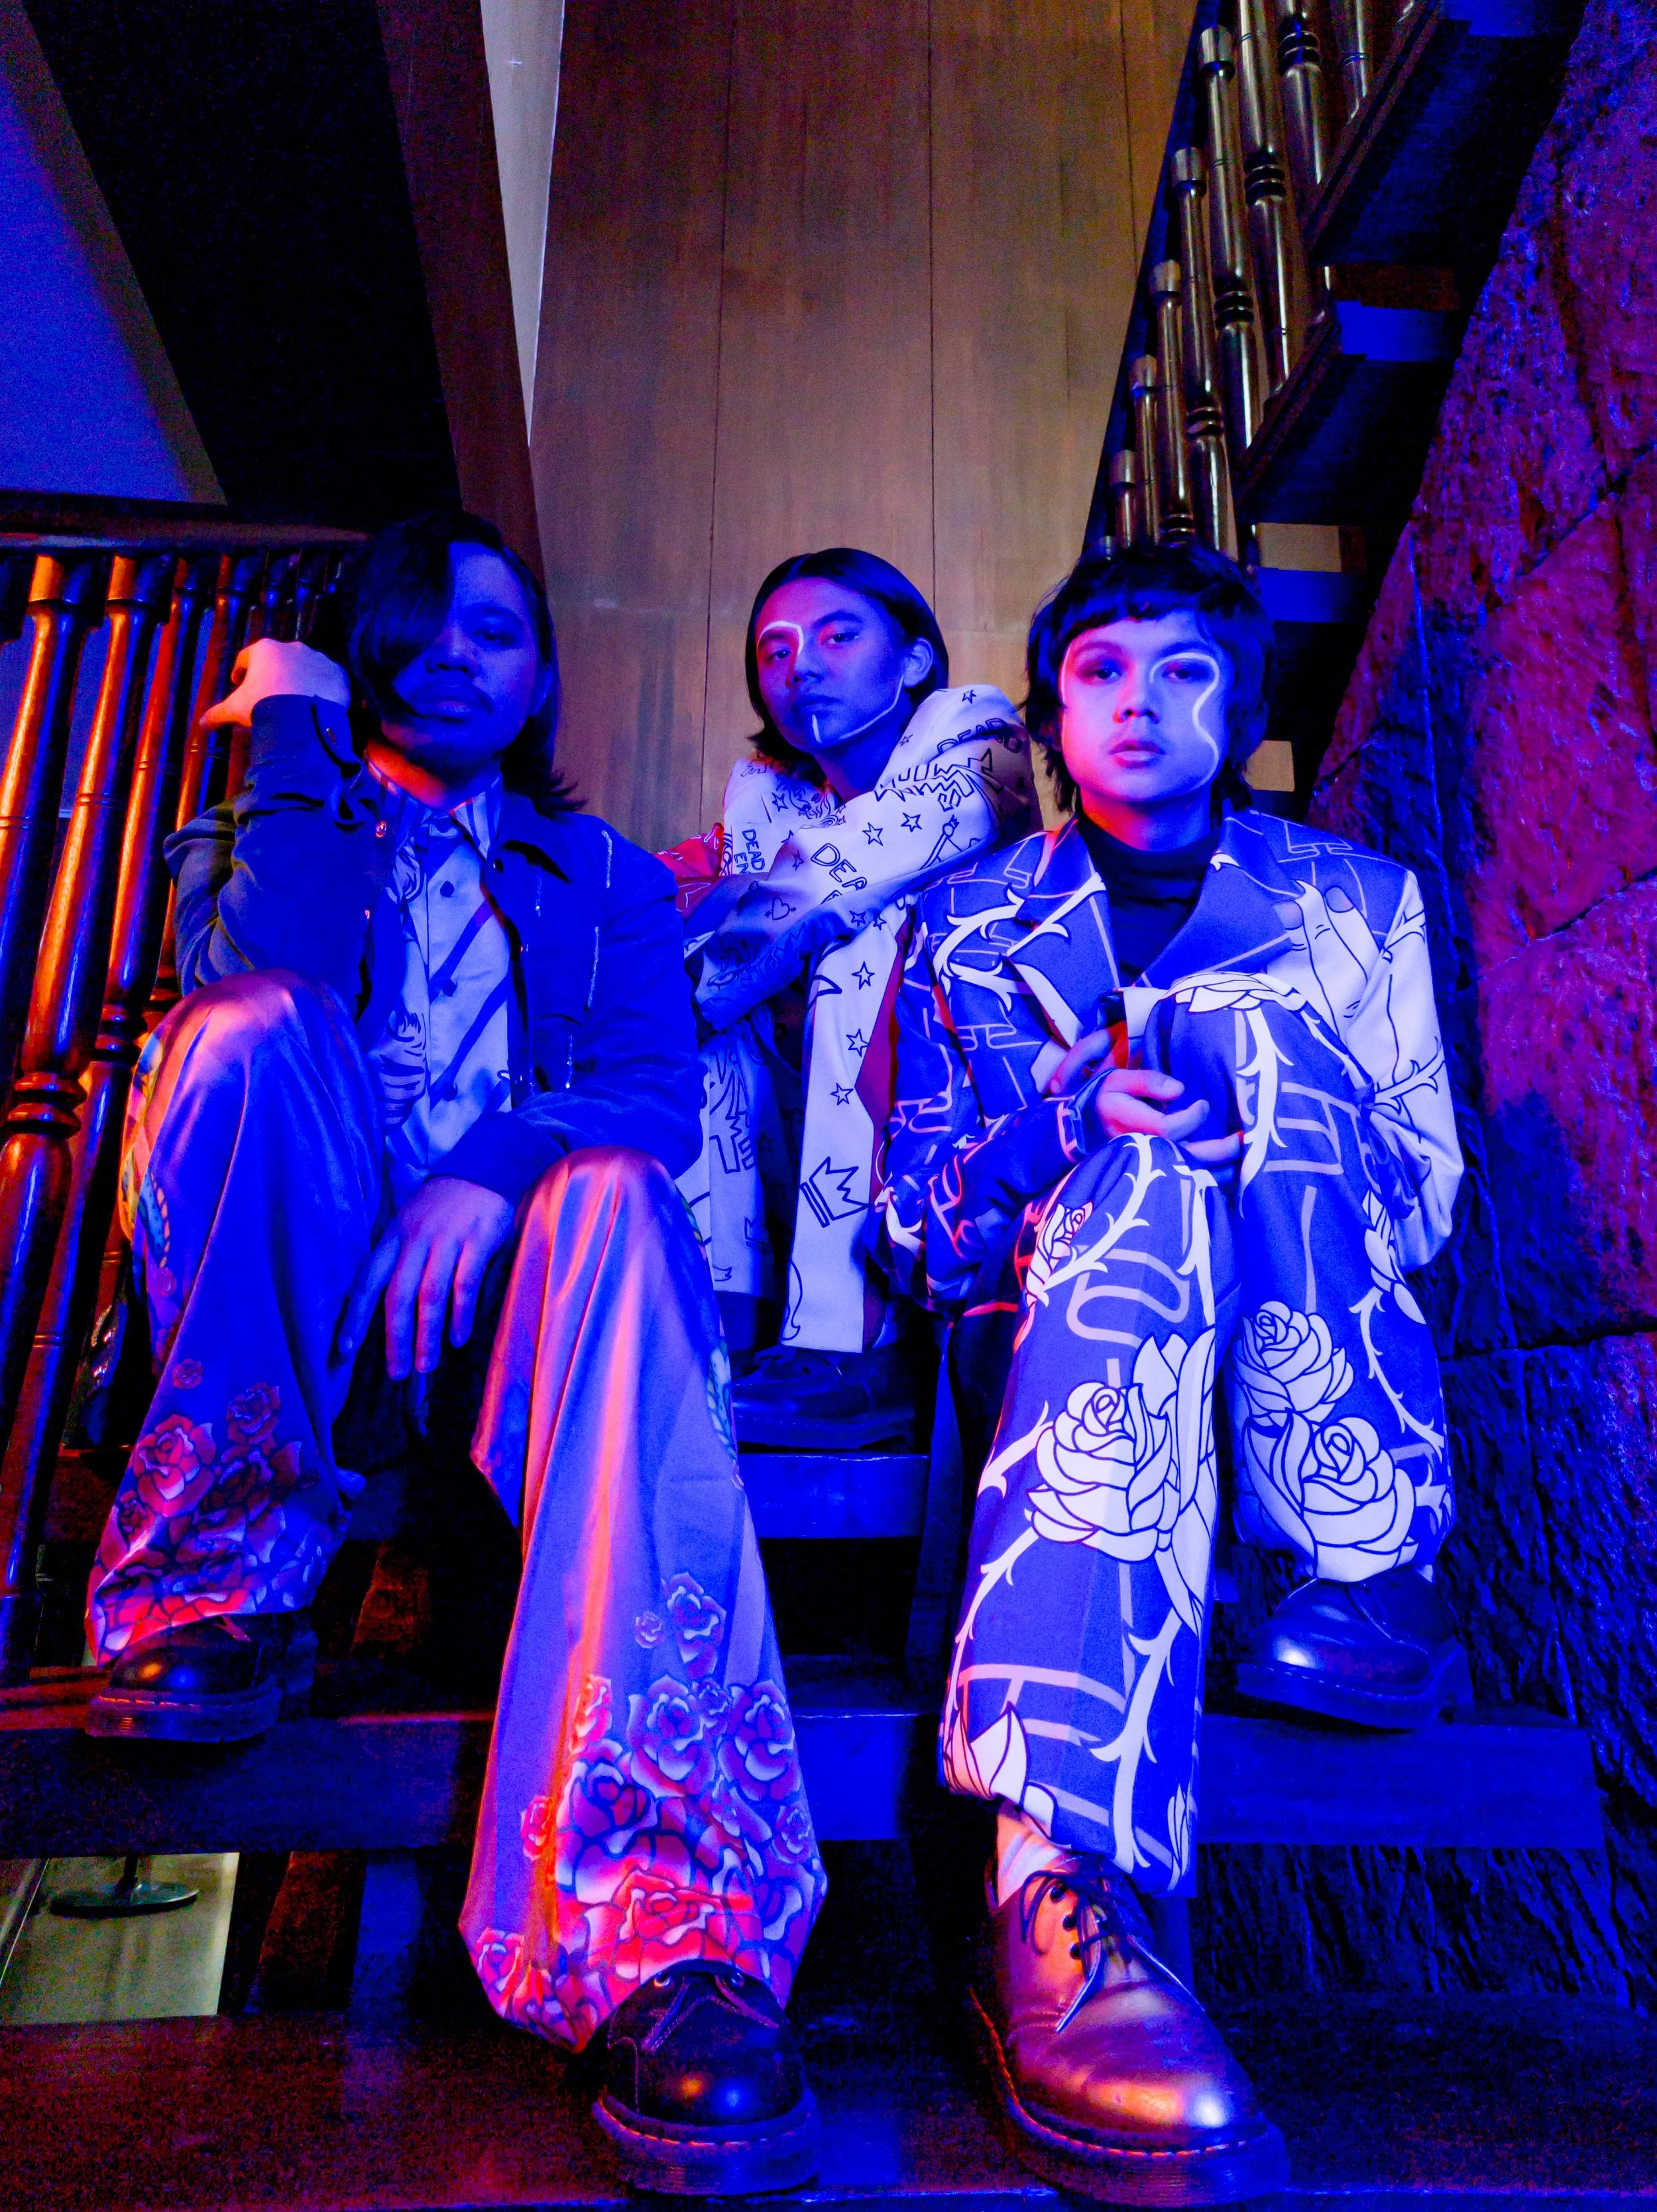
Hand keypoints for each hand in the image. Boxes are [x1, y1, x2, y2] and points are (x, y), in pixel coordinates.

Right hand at [200, 637, 349, 732]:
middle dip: (274, 674)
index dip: (242, 669)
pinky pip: (329, 679)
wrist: (303, 716)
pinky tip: (318, 701)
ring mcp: (318, 658)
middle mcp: (292, 647)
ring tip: (297, 699)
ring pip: (306, 667)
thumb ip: (218, 713)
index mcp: (265, 650)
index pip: (248, 656)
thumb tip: (202, 723)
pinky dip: (323, 687)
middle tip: (270, 693)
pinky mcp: (338, 673)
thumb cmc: (264, 705)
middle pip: (279, 660)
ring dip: (300, 678)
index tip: (239, 681)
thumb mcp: (236, 709)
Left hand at [339, 1177, 514, 1379]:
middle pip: (398, 1294)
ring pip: (431, 1294)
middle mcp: (415, 1240)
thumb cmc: (441, 1207)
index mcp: (393, 1238)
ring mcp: (446, 1240)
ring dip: (428, 1334)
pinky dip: (461, 1313)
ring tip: (426, 1365)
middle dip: (396, 1337)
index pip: (367, 1281)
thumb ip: (397, 1260)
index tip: (344, 1350)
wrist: (482, 1169)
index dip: (355, 1317)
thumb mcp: (409, 1225)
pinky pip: (466, 1283)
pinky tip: (459, 1338)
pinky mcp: (477, 1241)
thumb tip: (382, 1308)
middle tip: (398, 1372)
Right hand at [1094, 1066, 1243, 1165]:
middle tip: (1241, 1140)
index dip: (1190, 1119)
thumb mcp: (1117, 1081)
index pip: (1165, 1129)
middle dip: (1216, 1150)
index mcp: (1126, 1124)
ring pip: (1185, 1175)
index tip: (1203, 1105)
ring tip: (1243, 1159)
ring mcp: (1145, 1166)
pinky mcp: (1153, 1175)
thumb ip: (1146, 1081)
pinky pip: (1183, 1183)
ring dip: (1217, 1170)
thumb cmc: (1109, 1100)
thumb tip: (1179, 1090)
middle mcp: (1137, 1150)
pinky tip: (1227, 1174)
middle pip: (1181, 1158)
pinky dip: (1207, 1180)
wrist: (1088, 1130)